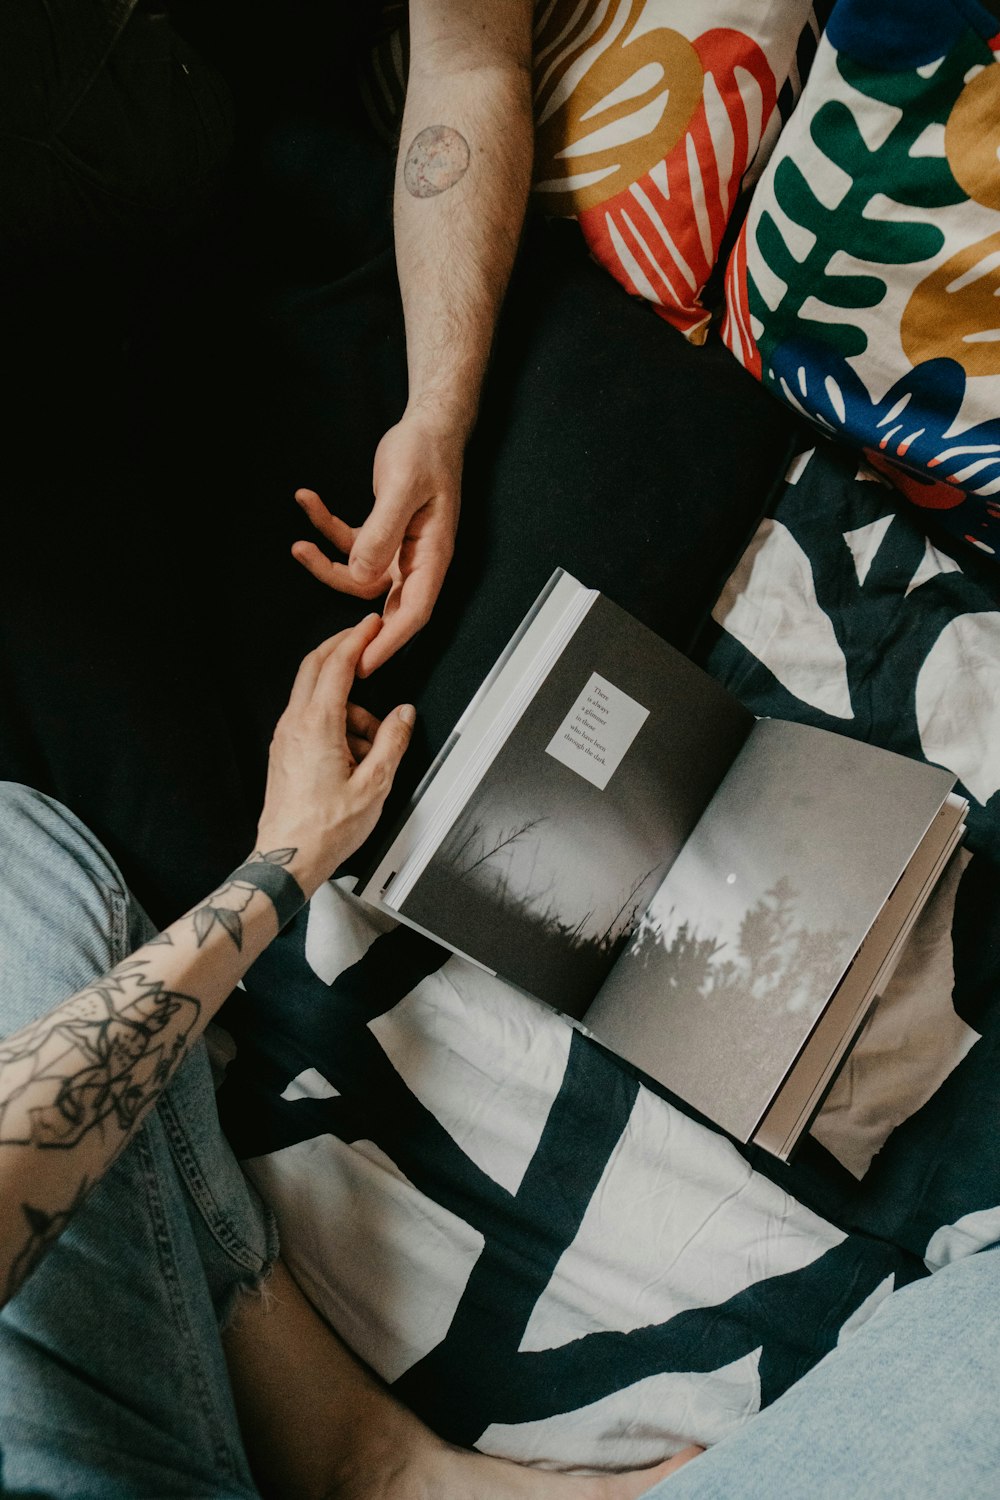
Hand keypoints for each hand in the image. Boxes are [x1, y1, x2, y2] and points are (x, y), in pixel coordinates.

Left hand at [255, 615, 414, 895]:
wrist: (288, 857)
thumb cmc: (326, 828)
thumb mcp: (375, 784)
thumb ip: (393, 742)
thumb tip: (404, 715)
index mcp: (317, 725)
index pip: (336, 664)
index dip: (356, 639)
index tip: (370, 625)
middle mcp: (294, 724)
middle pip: (314, 667)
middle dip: (341, 649)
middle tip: (365, 643)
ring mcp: (285, 737)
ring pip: (315, 696)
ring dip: (347, 703)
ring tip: (374, 743)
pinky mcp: (284, 752)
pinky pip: (310, 719)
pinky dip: (334, 721)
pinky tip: (354, 752)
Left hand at [291, 411, 461, 676]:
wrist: (427, 426)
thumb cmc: (425, 453)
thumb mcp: (403, 489)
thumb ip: (382, 532)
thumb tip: (362, 575)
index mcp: (433, 555)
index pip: (414, 612)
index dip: (390, 642)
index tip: (365, 665)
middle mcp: (416, 559)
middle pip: (383, 602)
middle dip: (352, 620)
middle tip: (323, 644)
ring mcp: (398, 549)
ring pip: (359, 575)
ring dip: (326, 563)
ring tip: (299, 545)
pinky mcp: (381, 534)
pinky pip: (350, 544)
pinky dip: (326, 528)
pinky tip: (306, 500)